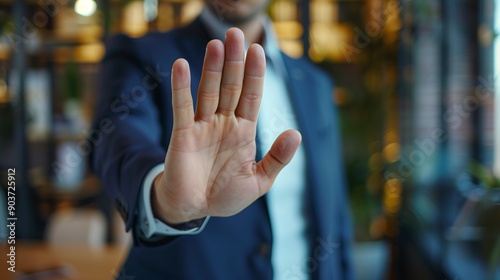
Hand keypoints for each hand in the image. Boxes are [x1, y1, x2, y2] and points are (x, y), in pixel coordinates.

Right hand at [152, 28, 300, 224]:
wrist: (195, 209)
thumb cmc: (225, 195)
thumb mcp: (259, 181)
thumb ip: (277, 159)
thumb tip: (296, 133)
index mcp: (243, 131)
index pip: (251, 96)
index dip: (254, 74)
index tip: (258, 50)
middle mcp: (224, 123)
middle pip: (231, 86)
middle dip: (234, 62)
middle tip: (236, 34)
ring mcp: (203, 126)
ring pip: (209, 91)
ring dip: (212, 68)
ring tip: (216, 44)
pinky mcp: (183, 134)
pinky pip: (182, 107)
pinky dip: (181, 87)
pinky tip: (181, 66)